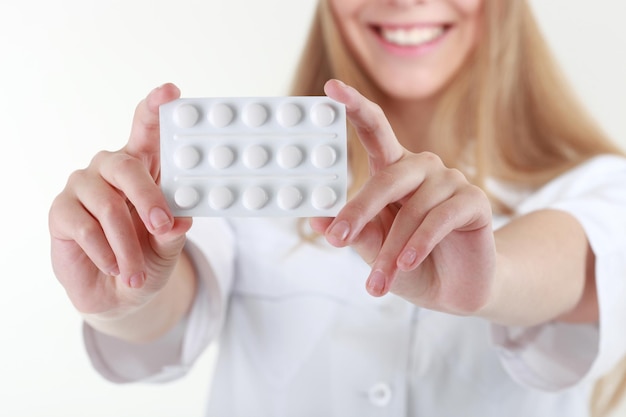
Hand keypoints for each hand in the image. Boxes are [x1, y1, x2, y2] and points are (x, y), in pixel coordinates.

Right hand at [49, 84, 192, 318]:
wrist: (119, 295)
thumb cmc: (148, 259)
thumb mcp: (168, 246)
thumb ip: (174, 230)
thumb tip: (181, 219)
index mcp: (143, 168)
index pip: (147, 130)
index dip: (156, 108)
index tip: (171, 92)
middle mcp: (110, 170)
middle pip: (126, 165)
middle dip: (148, 196)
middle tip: (163, 224)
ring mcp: (83, 188)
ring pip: (107, 204)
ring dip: (127, 243)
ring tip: (137, 272)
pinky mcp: (61, 212)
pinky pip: (84, 227)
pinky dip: (105, 252)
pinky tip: (116, 268)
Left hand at [311, 80, 495, 315]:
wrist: (454, 290)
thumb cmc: (409, 264)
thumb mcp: (374, 250)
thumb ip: (354, 232)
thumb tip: (317, 220)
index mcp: (394, 170)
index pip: (374, 130)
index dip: (354, 106)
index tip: (331, 88)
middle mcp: (422, 167)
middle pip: (388, 176)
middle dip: (360, 209)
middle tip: (337, 239)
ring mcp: (450, 180)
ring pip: (412, 209)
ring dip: (390, 250)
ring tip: (377, 283)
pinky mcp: (474, 201)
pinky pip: (440, 218)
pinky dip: (419, 244)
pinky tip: (406, 264)